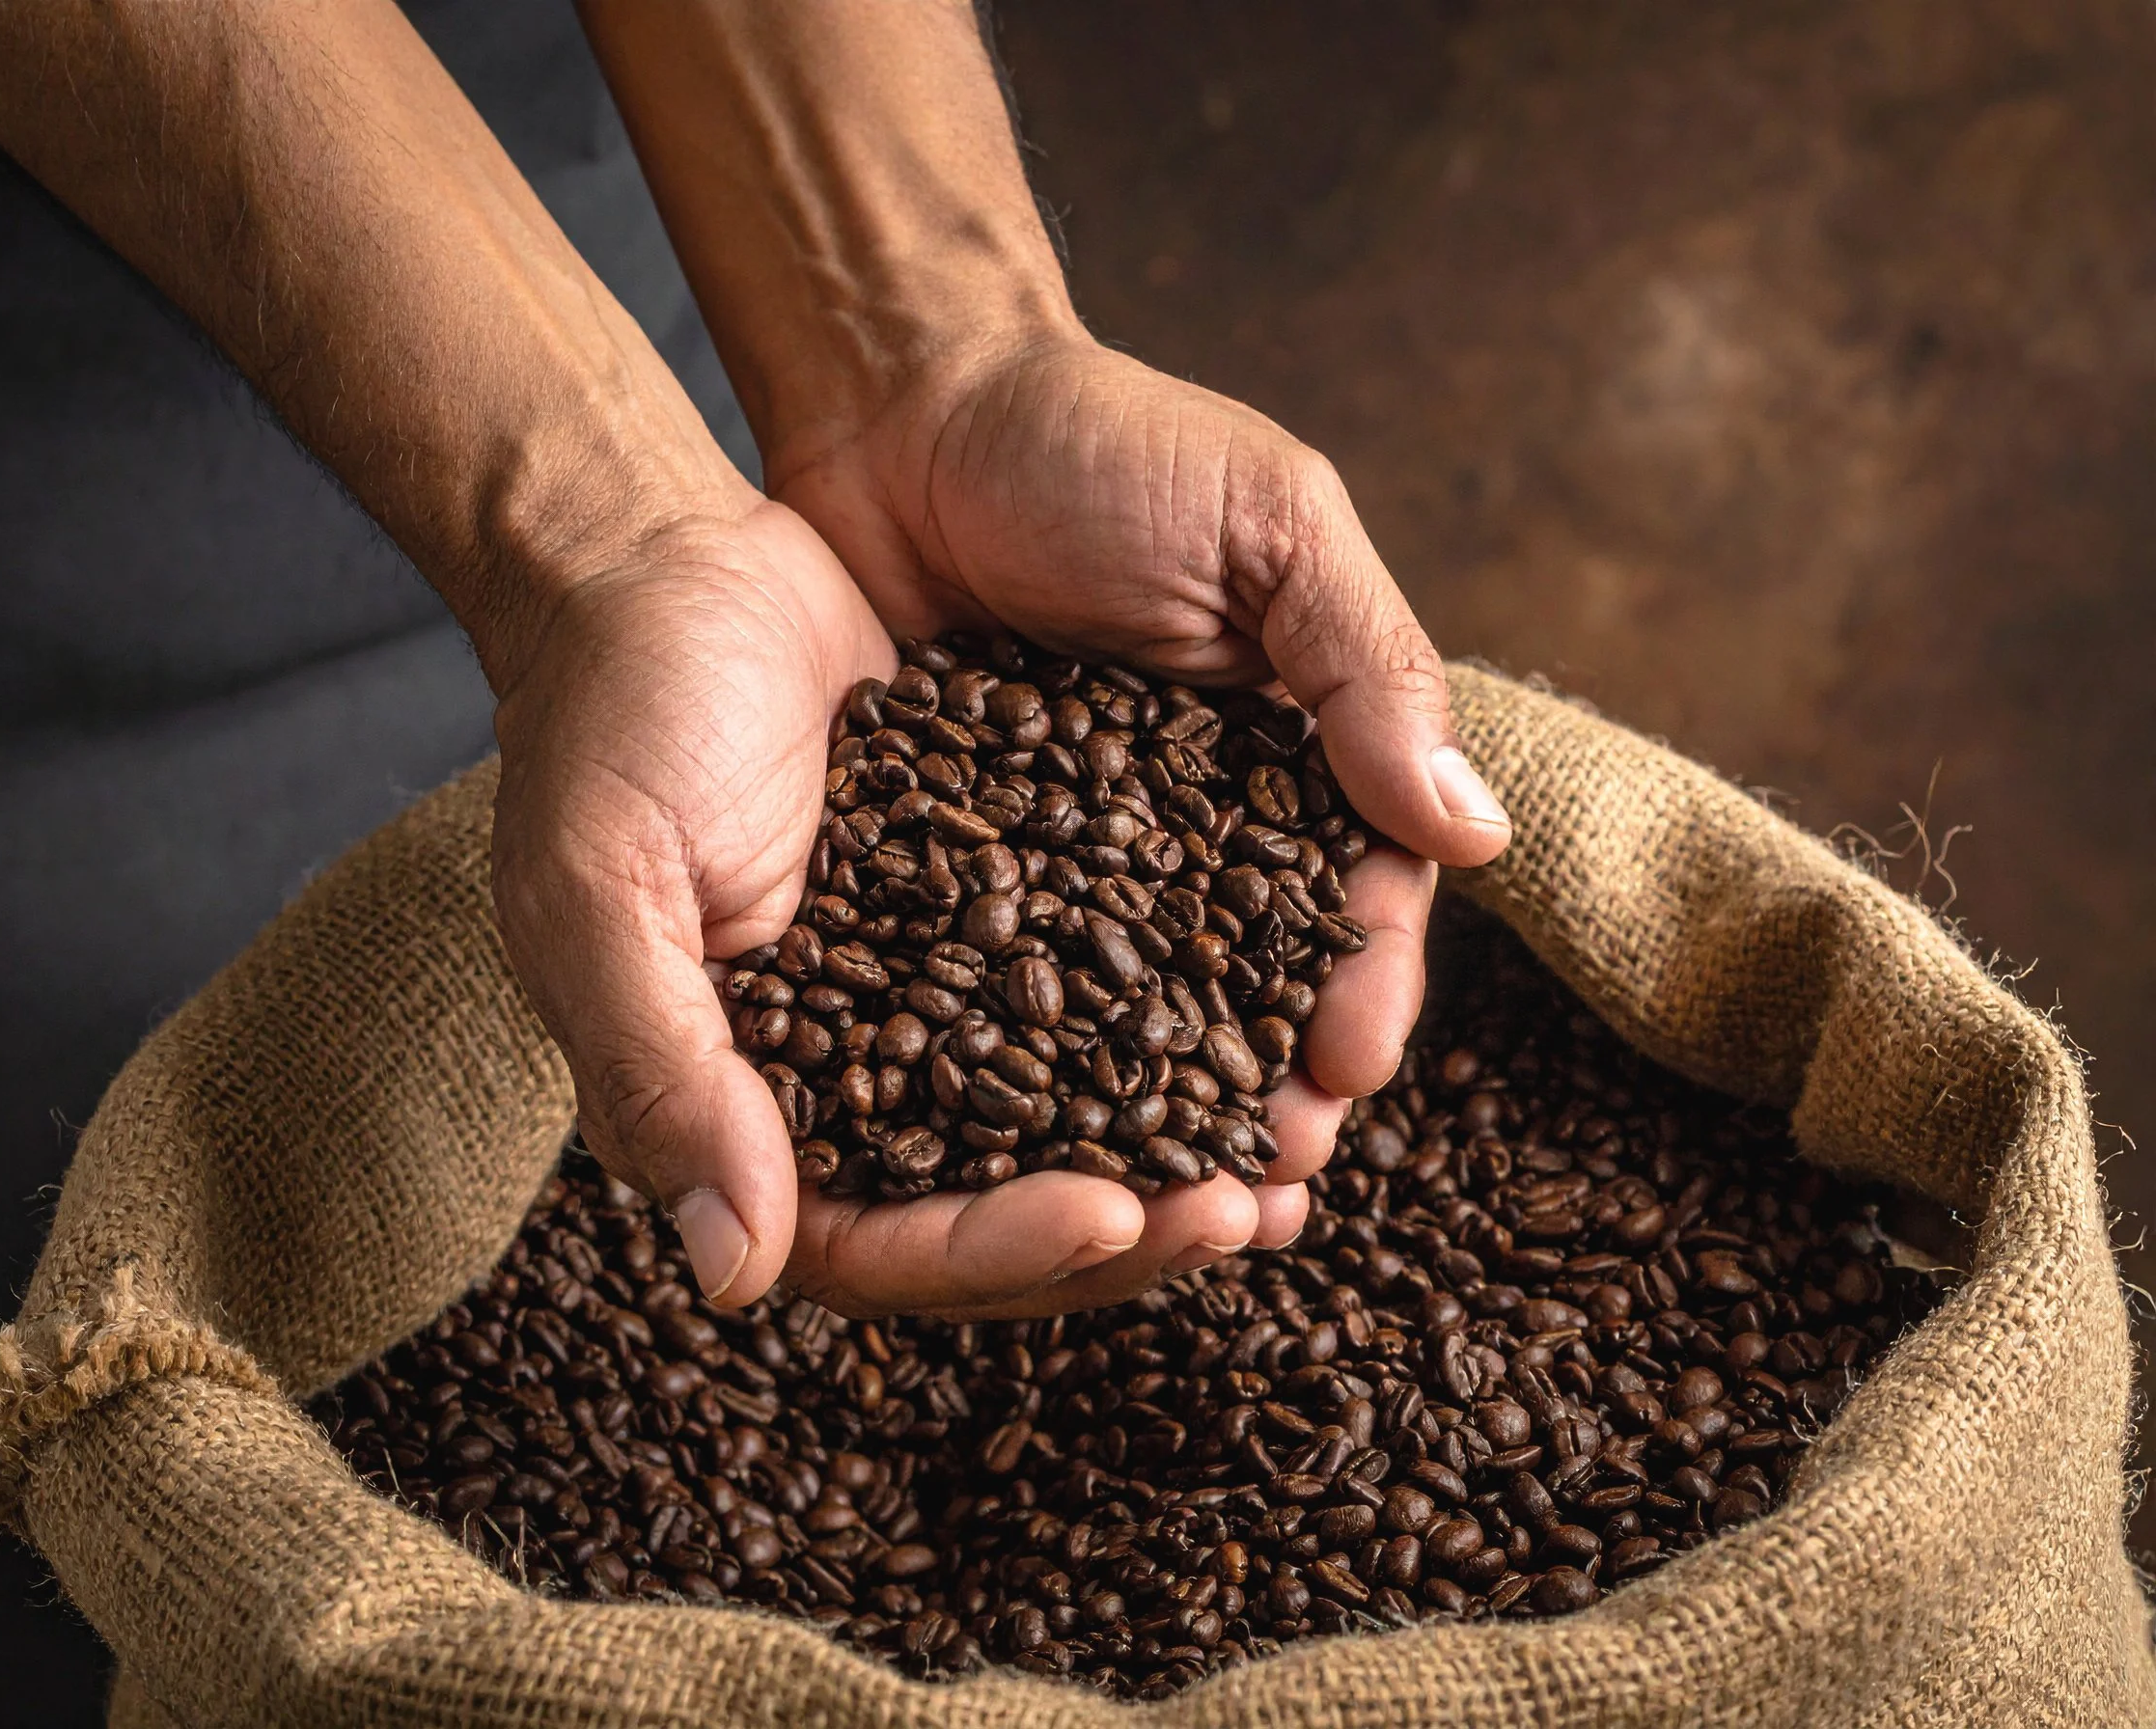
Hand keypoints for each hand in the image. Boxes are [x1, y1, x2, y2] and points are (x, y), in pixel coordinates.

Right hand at [490, 497, 1278, 1317]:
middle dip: (1119, 1225)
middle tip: (1242, 1213)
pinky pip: (1092, 1003)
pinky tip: (1269, 1027)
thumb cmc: (614, 723)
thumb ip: (665, 1076)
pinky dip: (1174, 1029)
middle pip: (992, 1211)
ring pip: (1062, 1125)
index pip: (875, 1245)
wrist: (673, 565)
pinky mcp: (991, 917)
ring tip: (1282, 1159)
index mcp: (738, 1110)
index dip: (995, 1248)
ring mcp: (927, 1003)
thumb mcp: (608, 896)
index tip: (1111, 1212)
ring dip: (1169, 1153)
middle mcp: (843, 1082)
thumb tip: (735, 1276)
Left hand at [771, 331, 1512, 1290]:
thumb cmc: (1105, 445)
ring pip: (1121, 1032)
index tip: (1344, 1073)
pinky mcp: (944, 883)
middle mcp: (1184, 841)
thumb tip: (1477, 833)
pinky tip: (1014, 1157)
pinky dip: (1009, 1079)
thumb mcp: (1268, 522)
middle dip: (1259, 1102)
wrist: (907, 404)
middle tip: (1259, 1193)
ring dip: (1148, 1130)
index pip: (1347, 909)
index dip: (1356, 997)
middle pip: (1242, 1002)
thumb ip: (1368, 669)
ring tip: (1156, 1216)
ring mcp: (1062, 872)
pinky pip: (983, 997)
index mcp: (1288, 768)